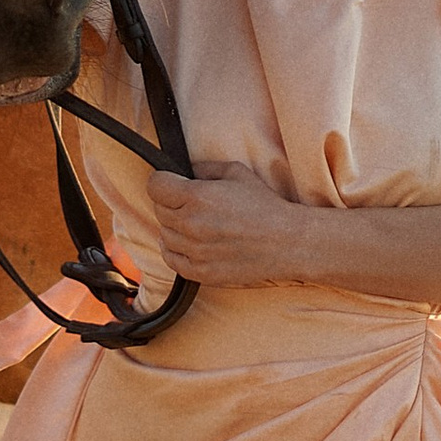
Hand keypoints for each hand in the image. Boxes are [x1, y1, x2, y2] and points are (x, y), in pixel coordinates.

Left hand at [145, 161, 311, 288]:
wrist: (286, 242)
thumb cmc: (265, 206)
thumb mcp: (236, 172)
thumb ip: (204, 168)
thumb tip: (183, 169)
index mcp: (198, 197)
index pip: (155, 186)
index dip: (161, 181)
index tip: (169, 182)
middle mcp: (191, 224)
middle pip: (158, 209)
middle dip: (171, 203)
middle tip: (192, 203)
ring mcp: (194, 251)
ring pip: (163, 234)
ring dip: (175, 227)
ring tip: (198, 223)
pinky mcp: (200, 272)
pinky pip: (170, 258)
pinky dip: (175, 249)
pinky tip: (191, 242)